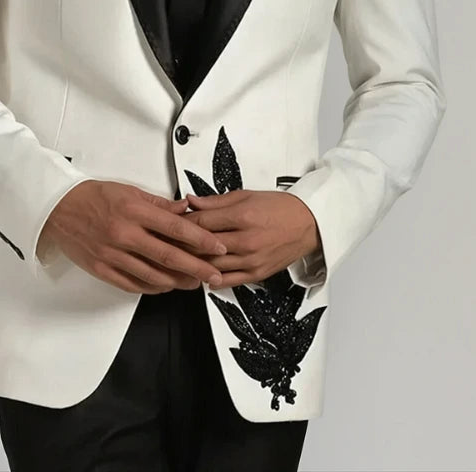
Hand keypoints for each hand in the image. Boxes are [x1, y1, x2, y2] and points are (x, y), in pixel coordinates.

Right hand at [37, 181, 227, 292]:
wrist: (58, 208)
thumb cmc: (94, 196)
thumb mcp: (129, 190)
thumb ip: (159, 204)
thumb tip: (186, 209)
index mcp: (134, 211)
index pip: (176, 228)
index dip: (201, 240)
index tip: (218, 247)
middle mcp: (124, 234)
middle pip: (169, 256)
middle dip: (197, 268)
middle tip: (216, 275)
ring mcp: (113, 255)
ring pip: (153, 275)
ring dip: (178, 282)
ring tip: (195, 282)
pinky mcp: (103, 269)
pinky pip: (134, 284)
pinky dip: (153, 287)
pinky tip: (166, 285)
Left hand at [182, 189, 320, 288]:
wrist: (308, 224)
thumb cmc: (280, 208)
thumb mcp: (245, 195)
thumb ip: (215, 201)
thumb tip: (191, 201)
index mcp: (242, 216)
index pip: (201, 222)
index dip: (182, 223)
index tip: (171, 222)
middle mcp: (246, 240)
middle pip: (203, 246)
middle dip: (182, 244)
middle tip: (168, 242)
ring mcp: (251, 260)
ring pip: (212, 265)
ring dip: (193, 263)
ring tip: (179, 259)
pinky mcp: (257, 274)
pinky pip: (228, 281)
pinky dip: (212, 279)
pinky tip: (202, 275)